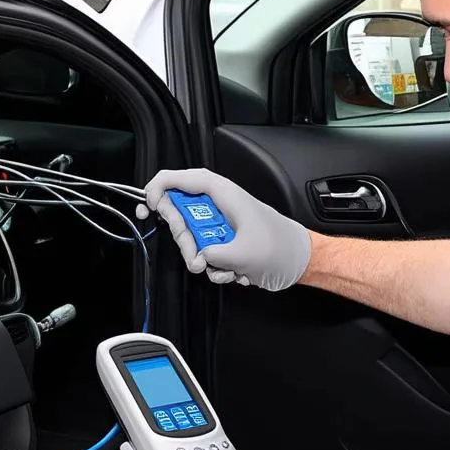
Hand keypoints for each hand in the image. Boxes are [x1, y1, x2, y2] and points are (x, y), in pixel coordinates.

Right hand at [137, 168, 310, 290]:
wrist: (300, 261)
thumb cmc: (280, 247)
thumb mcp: (243, 253)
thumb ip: (213, 254)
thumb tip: (198, 257)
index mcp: (223, 194)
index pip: (181, 178)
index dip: (160, 187)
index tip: (150, 205)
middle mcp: (219, 205)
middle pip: (180, 213)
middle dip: (186, 241)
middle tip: (197, 258)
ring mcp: (220, 224)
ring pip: (191, 238)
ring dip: (203, 259)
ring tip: (225, 269)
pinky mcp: (224, 241)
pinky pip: (205, 252)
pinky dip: (216, 266)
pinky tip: (234, 271)